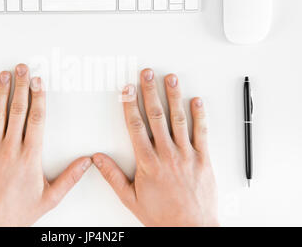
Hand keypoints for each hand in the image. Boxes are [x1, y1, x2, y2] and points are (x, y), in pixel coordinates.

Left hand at [0, 64, 91, 226]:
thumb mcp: (50, 197)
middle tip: (21, 68)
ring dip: (1, 93)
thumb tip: (87, 162)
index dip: (38, 97)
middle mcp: (11, 150)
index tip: (38, 81)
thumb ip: (70, 177)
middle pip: (17, 110)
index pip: (36, 119)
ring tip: (4, 75)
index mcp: (30, 157)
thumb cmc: (18, 213)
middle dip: (20, 86)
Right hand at [93, 69, 218, 226]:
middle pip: (156, 116)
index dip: (130, 105)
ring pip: (178, 119)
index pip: (136, 126)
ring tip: (170, 78)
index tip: (127, 89)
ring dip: (173, 96)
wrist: (192, 228)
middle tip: (147, 74)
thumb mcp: (130, 198)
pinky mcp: (203, 158)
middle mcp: (167, 154)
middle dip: (150, 92)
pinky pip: (201, 132)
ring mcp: (187, 154)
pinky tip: (196, 100)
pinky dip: (199, 115)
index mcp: (148, 162)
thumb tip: (98, 159)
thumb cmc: (162, 215)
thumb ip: (113, 176)